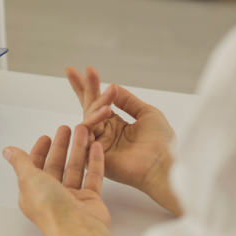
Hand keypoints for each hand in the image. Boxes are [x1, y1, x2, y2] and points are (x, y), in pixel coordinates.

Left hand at [3, 124, 109, 232]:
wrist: (76, 228)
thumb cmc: (49, 207)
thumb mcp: (28, 178)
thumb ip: (20, 162)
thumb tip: (7, 151)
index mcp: (33, 192)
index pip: (35, 167)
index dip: (39, 151)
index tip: (46, 137)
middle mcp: (52, 195)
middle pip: (56, 165)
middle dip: (61, 146)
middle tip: (66, 129)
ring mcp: (72, 197)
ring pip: (75, 168)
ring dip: (78, 149)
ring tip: (83, 131)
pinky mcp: (90, 199)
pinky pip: (93, 176)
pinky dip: (94, 161)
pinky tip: (96, 146)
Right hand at [66, 66, 180, 214]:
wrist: (163, 165)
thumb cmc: (161, 143)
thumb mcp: (147, 113)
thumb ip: (128, 100)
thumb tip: (112, 86)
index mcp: (116, 125)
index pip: (99, 103)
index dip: (89, 86)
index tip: (83, 69)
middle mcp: (104, 133)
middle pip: (88, 106)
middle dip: (82, 88)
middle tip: (72, 71)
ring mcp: (97, 144)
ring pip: (87, 117)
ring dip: (96, 104)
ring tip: (109, 97)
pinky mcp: (92, 155)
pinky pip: (87, 132)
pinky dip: (94, 119)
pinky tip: (105, 111)